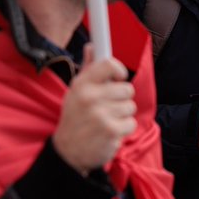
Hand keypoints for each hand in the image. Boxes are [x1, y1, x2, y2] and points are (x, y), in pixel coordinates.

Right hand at [53, 49, 136, 174]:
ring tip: (106, 121)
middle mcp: (90, 98)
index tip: (118, 77)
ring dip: (122, 115)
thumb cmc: (75, 118)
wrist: (67, 152)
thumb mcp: (75, 92)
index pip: (109, 64)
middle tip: (109, 106)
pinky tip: (109, 132)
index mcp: (82, 85)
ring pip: (130, 107)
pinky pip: (131, 123)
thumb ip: (87, 69)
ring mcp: (101, 115)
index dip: (119, 70)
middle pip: (127, 89)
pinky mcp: (111, 131)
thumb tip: (92, 46)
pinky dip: (123, 129)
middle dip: (121, 98)